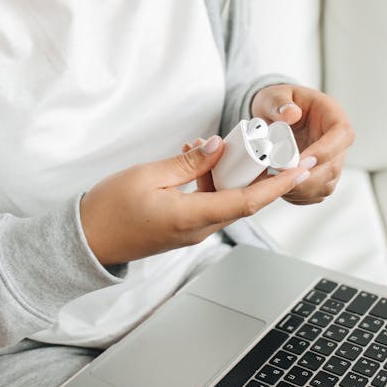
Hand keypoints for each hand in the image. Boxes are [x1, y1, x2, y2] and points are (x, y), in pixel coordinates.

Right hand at [80, 136, 308, 265]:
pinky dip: (212, 183)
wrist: (87, 241)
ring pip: (226, 202)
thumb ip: (186, 163)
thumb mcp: (147, 175)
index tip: (299, 170)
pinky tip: (199, 160)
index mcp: (191, 218)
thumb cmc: (110, 209)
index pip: (247, 202)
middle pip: (243, 202)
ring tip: (227, 146)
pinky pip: (209, 204)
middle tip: (273, 149)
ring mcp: (191, 232)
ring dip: (232, 176)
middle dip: (263, 176)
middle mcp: (198, 230)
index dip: (277, 186)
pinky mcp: (183, 229)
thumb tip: (216, 147)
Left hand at [251, 84, 354, 204]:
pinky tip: (281, 189)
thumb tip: (290, 113)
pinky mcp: (321, 177)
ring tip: (277, 183)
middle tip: (283, 178)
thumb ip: (279, 103)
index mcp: (333, 116)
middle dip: (309, 177)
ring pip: (327, 184)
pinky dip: (299, 197)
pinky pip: (316, 194)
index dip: (326, 151)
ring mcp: (331, 161)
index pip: (342, 135)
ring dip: (303, 190)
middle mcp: (337, 142)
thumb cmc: (278, 104)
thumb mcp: (274, 96)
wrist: (274, 116)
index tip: (303, 161)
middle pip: (334, 166)